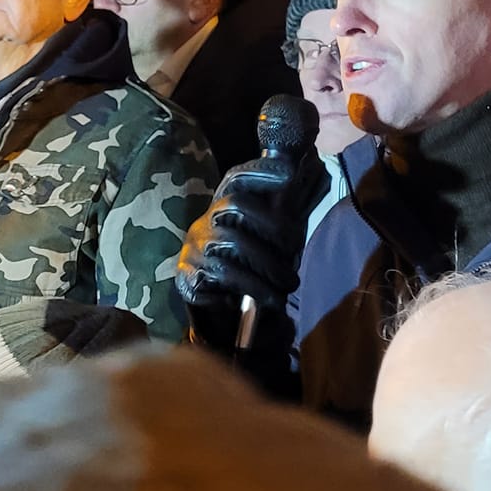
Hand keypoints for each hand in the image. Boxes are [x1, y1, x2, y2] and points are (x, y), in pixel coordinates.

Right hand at [174, 153, 319, 350]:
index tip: (288, 173)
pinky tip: (270, 299)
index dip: (259, 173)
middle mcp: (204, 223)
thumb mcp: (260, 246)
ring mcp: (194, 248)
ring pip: (234, 242)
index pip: (236, 180)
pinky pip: (222, 274)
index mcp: (222, 211)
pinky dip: (252, 287)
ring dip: (269, 266)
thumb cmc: (244, 274)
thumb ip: (277, 223)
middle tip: (295, 249)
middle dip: (272, 224)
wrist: (213, 317)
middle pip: (235, 204)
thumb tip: (302, 188)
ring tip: (290, 284)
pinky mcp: (188, 276)